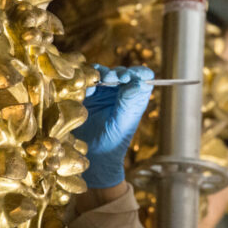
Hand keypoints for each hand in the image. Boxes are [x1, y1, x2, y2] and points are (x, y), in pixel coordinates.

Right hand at [74, 64, 153, 187]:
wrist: (92, 155)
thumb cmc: (113, 143)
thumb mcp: (123, 122)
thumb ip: (130, 101)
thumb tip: (139, 82)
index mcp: (135, 97)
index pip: (142, 76)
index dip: (137, 73)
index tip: (128, 77)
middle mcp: (121, 92)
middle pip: (121, 72)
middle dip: (116, 73)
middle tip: (110, 79)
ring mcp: (103, 92)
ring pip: (103, 73)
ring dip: (101, 74)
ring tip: (98, 81)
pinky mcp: (87, 94)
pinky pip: (86, 80)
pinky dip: (86, 78)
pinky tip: (85, 86)